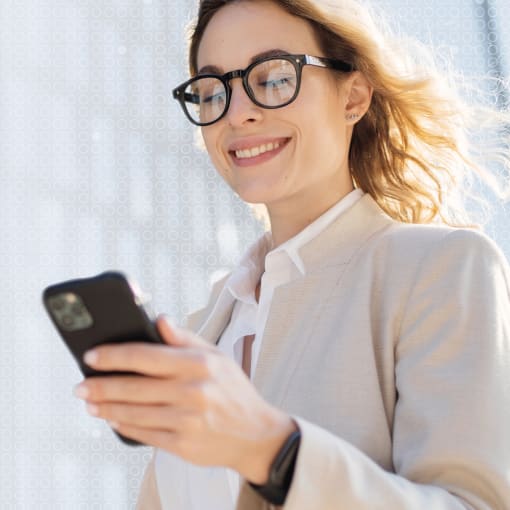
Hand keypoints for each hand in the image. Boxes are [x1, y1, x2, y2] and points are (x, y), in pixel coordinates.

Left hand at [74, 316, 296, 483]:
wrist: (256, 434)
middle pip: (134, 387)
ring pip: (134, 413)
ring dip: (106, 408)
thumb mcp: (218, 357)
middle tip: (80, 385)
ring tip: (90, 403)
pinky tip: (113, 420)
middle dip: (100, 385)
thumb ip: (186, 338)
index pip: (147, 356)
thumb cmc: (235, 392)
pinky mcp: (183, 445)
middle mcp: (193, 392)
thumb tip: (160, 318)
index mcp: (200, 364)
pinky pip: (144, 435)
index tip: (92, 356)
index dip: (115, 355)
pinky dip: (124, 427)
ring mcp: (187, 421)